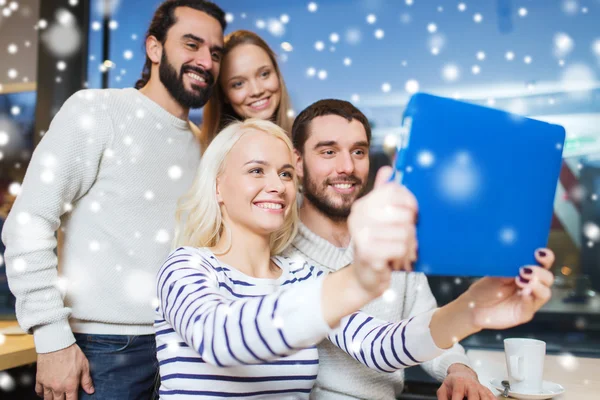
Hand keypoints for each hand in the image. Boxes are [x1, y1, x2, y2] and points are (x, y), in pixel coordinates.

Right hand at [35, 343, 93, 399]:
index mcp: (70, 385)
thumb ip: (86, 380)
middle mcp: (58, 387)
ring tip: (56, 397)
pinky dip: (41, 394)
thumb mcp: (84, 365)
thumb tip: (90, 391)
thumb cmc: (71, 353)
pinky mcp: (39, 379)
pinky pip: (39, 392)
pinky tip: (45, 393)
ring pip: (48, 399)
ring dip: (52, 399)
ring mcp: (47, 384)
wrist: (56, 344)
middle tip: (65, 398)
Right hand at [348, 166, 417, 296]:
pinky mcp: (368, 253)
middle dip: (410, 227)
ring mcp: (361, 235)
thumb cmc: (378, 244)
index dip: (409, 201)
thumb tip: (388, 169)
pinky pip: (401, 247)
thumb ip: (383, 193)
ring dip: (408, 244)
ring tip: (399, 249)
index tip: (411, 213)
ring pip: (405, 232)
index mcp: (362, 205)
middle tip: (404, 236)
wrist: (366, 275)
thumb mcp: (379, 217)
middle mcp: (358, 217)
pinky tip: (395, 258)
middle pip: (403, 212)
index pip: (393, 191)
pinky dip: (403, 255)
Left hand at [437, 364, 495, 399]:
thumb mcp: (443, 389)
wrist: (462, 374)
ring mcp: (480, 388)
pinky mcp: (487, 391)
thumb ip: (443, 398)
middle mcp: (471, 385)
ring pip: (485, 398)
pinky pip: (492, 397)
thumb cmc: (453, 382)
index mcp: (459, 383)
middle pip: (474, 397)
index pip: (458, 394)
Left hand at [463, 249, 554, 329]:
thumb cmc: (485, 288)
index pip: (543, 264)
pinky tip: (524, 293)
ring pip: (545, 293)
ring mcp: (529, 301)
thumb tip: (519, 255)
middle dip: (539, 272)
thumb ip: (510, 266)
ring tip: (520, 280)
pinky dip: (528, 299)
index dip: (546, 258)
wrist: (473, 305)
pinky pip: (530, 307)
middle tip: (523, 269)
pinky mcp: (523, 314)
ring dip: (536, 285)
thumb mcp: (497, 272)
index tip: (538, 252)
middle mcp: (531, 287)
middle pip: (548, 278)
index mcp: (527, 274)